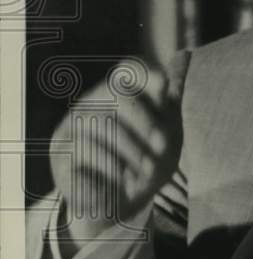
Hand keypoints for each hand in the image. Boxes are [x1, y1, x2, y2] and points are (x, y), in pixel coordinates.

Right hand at [49, 61, 182, 256]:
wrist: (118, 204)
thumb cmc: (143, 161)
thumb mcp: (163, 130)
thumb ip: (170, 96)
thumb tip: (185, 54)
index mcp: (116, 93)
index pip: (127, 70)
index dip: (146, 74)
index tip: (165, 87)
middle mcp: (91, 103)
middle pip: (118, 95)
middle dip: (145, 121)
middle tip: (163, 146)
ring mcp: (72, 126)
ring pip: (104, 124)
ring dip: (132, 151)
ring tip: (148, 171)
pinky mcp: (61, 152)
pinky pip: (87, 151)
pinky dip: (113, 168)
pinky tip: (126, 181)